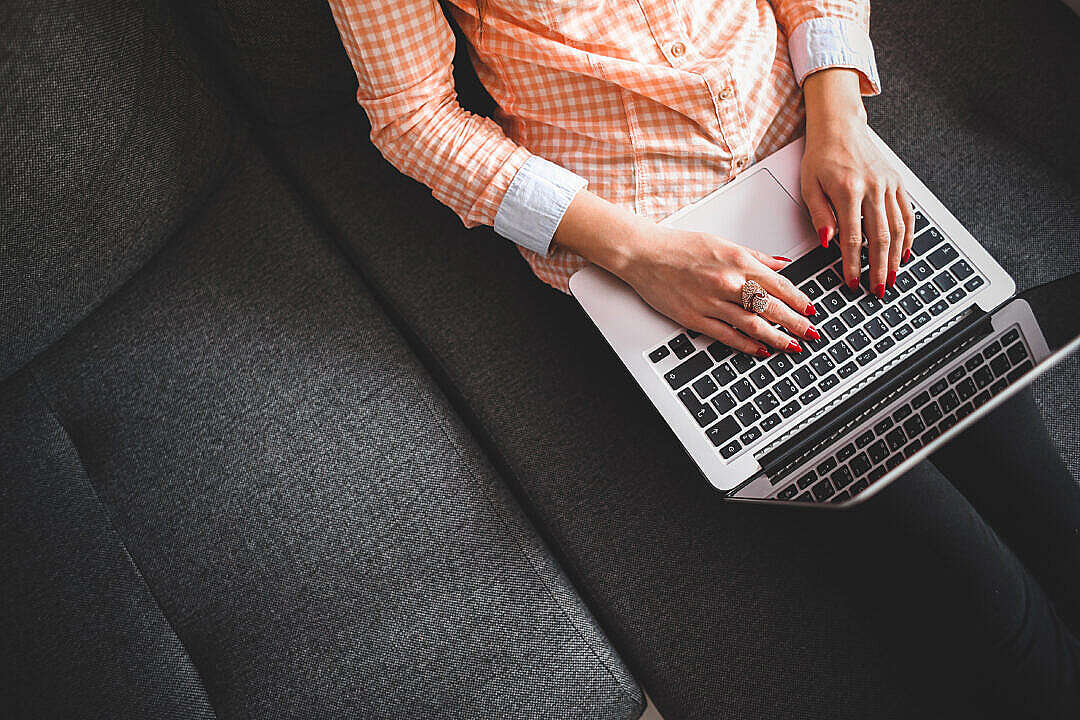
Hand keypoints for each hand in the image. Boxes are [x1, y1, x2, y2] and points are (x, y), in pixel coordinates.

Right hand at [616, 226, 818, 355]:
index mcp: (737, 262)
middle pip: (771, 308)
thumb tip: (781, 265)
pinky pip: (727, 335)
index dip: (799, 300)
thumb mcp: (723, 243)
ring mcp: (712, 303)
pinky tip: (760, 350)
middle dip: (796, 323)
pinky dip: (747, 344)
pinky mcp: (695, 318)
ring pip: (753, 325)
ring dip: (777, 338)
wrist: (644, 255)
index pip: (779, 285)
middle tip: (811, 333)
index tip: (811, 310)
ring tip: (792, 346)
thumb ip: (755, 257)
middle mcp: (728, 283)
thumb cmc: (679, 247)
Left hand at [801, 69, 913, 295]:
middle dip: (880, 267)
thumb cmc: (821, 155)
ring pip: (898, 228)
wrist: (840, 126)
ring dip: (896, 257)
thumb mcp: (809, 185)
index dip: (853, 263)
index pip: (853, 237)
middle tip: (879, 289)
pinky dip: (908, 235)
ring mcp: (889, 184)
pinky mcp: (897, 182)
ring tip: (892, 277)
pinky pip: (907, 213)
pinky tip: (904, 252)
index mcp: (848, 190)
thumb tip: (827, 242)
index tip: (852, 281)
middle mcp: (873, 187)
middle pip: (880, 237)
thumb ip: (819, 215)